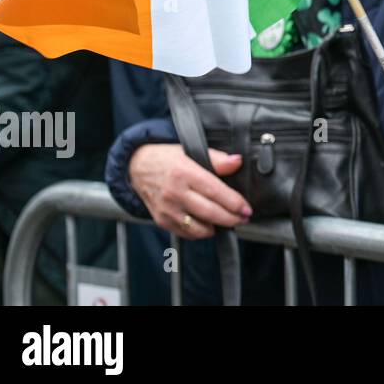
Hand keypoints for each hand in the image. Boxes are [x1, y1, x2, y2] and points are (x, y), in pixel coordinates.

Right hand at [128, 143, 250, 238]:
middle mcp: (175, 193)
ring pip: (198, 227)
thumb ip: (217, 159)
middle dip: (231, 218)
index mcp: (185, 172)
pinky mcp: (162, 220)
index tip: (246, 209)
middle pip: (209, 212)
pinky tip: (209, 225)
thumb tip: (237, 162)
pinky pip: (186, 233)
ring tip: (228, 221)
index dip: (234, 203)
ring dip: (217, 227)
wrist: (138, 167)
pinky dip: (200, 232)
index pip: (215, 191)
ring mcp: (167, 209)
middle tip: (243, 218)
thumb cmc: (167, 159)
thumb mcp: (191, 151)